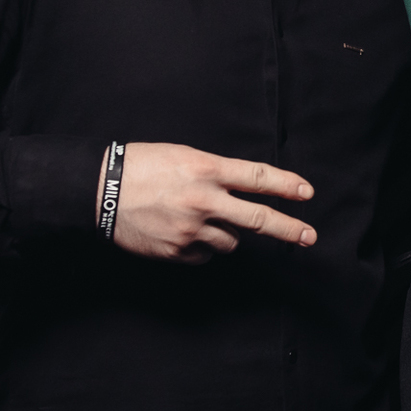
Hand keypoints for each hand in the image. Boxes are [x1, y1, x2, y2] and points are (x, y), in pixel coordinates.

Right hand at [106, 142, 317, 264]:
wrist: (100, 191)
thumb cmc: (142, 166)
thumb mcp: (183, 156)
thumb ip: (215, 173)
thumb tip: (243, 193)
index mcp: (205, 169)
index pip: (257, 178)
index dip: (286, 186)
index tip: (307, 193)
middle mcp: (203, 200)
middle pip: (258, 219)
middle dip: (289, 228)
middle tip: (310, 236)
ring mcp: (191, 230)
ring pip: (231, 241)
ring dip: (226, 233)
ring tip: (198, 218)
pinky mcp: (178, 251)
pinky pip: (206, 254)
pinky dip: (201, 246)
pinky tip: (181, 232)